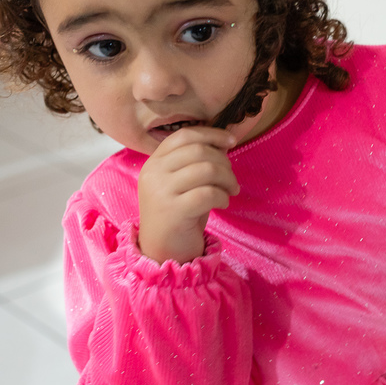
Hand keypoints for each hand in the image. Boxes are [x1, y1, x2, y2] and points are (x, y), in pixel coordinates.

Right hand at [138, 127, 239, 263]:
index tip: (231, 141)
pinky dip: (222, 197)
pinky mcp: (173, 211)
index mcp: (154, 162)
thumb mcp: (183, 183)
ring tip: (230, 191)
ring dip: (227, 179)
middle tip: (231, 179)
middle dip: (224, 162)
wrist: (163, 250)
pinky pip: (208, 193)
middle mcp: (154, 173)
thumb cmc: (179, 214)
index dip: (211, 134)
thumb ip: (197, 162)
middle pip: (199, 150)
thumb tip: (223, 142)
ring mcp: (161, 191)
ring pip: (206, 169)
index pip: (184, 135)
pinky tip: (222, 204)